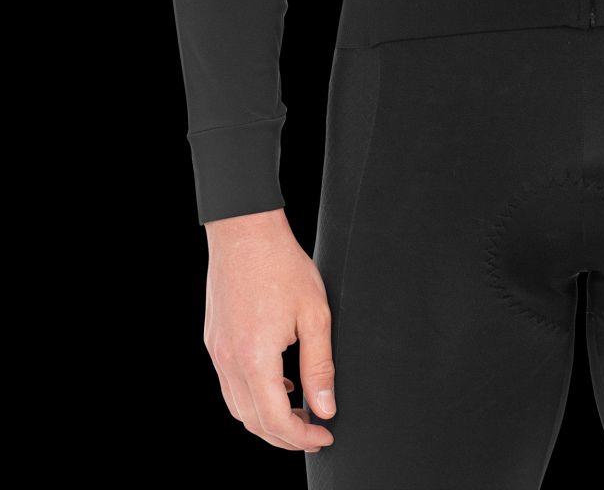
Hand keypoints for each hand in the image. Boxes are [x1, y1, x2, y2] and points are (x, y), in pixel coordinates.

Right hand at [202, 206, 335, 454]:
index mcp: (254, 358)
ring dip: (267, 420)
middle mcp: (228, 361)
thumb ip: (319, 367)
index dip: (303, 437)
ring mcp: (216, 352)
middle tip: (314, 432)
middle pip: (253, 422)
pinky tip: (277, 385)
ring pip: (238, 408)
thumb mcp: (314, 315)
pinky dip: (252, 398)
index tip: (325, 435)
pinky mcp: (213, 341)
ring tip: (298, 414)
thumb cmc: (282, 265)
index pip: (276, 420)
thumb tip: (325, 409)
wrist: (245, 230)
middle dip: (285, 436)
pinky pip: (229, 386)